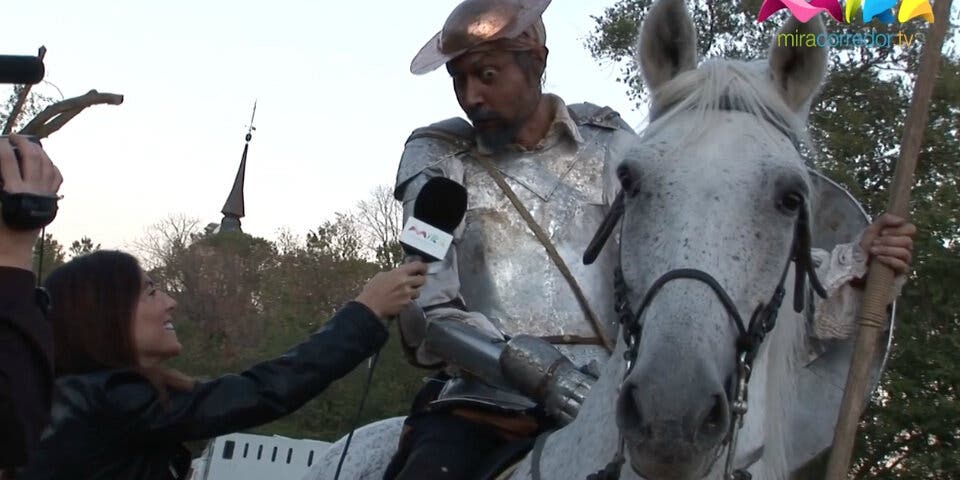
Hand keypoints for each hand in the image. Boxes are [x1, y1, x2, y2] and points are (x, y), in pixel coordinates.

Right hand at [0, 135, 62, 269]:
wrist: (12, 248)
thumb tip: (2, 163)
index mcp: (14, 191)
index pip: (7, 159)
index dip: (1, 146)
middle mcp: (33, 190)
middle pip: (32, 157)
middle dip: (23, 142)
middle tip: (12, 136)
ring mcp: (45, 195)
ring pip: (47, 164)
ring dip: (38, 151)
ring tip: (28, 144)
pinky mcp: (51, 200)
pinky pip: (56, 177)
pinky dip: (51, 165)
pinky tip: (44, 161)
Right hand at [355, 261, 427, 318]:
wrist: (370, 306)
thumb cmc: (373, 290)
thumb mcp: (382, 276)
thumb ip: (394, 273)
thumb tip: (402, 273)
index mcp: (399, 273)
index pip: (418, 266)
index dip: (423, 267)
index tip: (424, 268)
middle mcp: (405, 283)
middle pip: (422, 280)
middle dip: (419, 280)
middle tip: (415, 281)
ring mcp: (407, 294)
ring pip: (418, 292)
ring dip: (413, 292)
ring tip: (404, 293)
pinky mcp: (406, 304)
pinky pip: (412, 301)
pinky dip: (408, 300)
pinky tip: (399, 300)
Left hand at [858, 213, 915, 275]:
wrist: (858, 263)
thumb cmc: (867, 245)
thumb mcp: (872, 229)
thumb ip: (885, 220)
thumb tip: (902, 220)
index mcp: (901, 235)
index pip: (911, 229)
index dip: (897, 230)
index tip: (882, 233)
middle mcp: (906, 246)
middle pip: (908, 241)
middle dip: (889, 241)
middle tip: (875, 242)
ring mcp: (905, 259)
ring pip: (904, 252)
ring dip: (886, 250)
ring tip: (873, 250)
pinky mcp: (902, 270)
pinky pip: (902, 265)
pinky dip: (889, 260)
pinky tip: (879, 259)